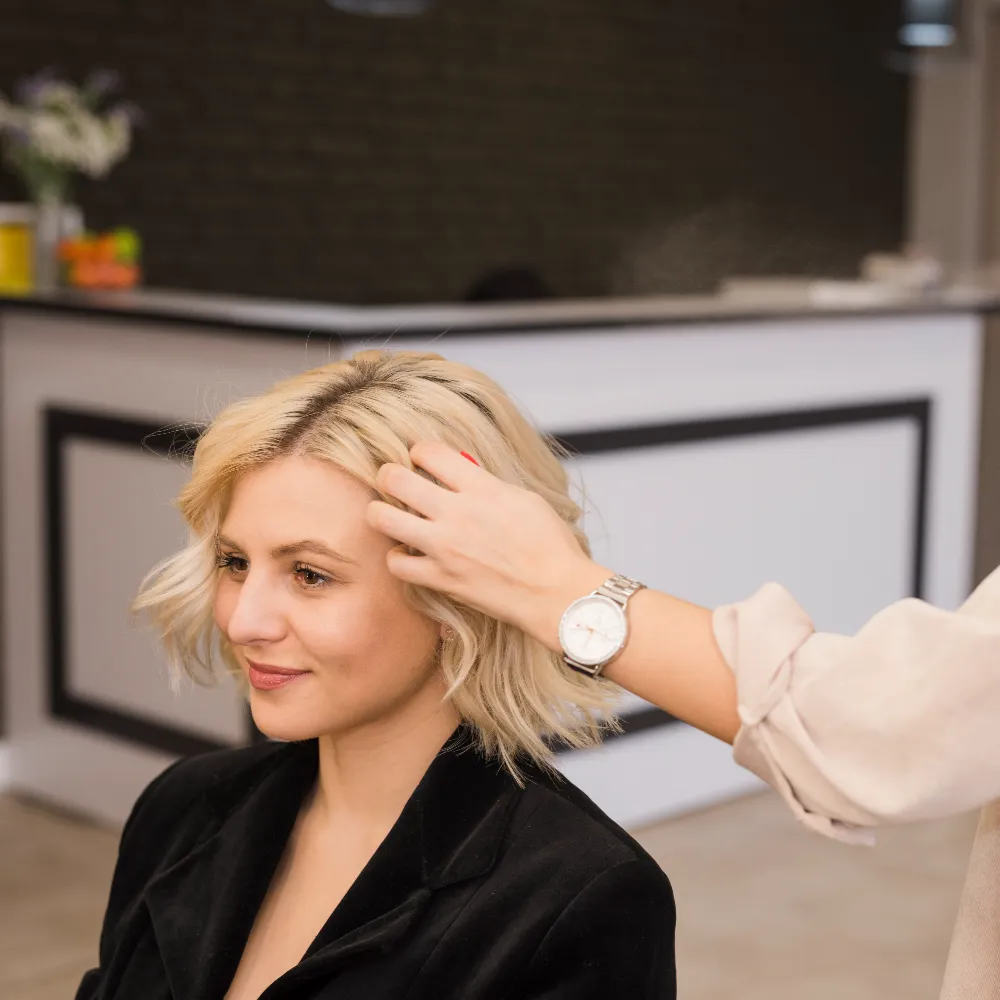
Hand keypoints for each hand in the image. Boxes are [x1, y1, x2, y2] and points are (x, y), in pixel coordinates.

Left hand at [366, 441, 611, 650]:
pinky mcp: (441, 578)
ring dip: (381, 512)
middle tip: (393, 481)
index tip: (420, 458)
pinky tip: (408, 554)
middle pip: (395, 479)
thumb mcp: (525, 498)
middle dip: (388, 475)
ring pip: (384, 519)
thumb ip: (488, 484)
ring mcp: (445, 547)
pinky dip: (398, 558)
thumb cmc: (550, 545)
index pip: (428, 452)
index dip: (419, 451)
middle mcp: (457, 513)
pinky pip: (397, 563)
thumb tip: (463, 475)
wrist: (556, 592)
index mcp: (481, 487)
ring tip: (388, 514)